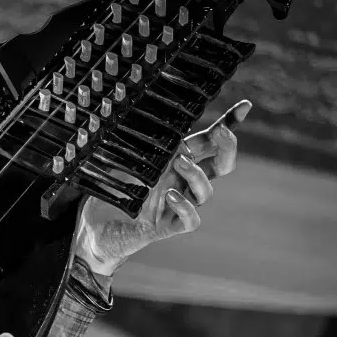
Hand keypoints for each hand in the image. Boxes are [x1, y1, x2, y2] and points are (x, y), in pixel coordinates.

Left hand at [72, 100, 248, 277]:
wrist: (91, 229)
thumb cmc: (106, 192)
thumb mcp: (119, 163)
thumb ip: (138, 147)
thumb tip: (153, 125)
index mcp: (173, 163)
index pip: (207, 143)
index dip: (228, 126)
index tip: (245, 107)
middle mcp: (181, 183)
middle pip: (221, 166)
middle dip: (228, 149)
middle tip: (221, 134)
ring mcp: (176, 205)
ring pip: (205, 191)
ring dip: (196, 175)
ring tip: (180, 162)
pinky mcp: (167, 227)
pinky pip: (190, 220)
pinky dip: (185, 207)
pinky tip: (171, 196)